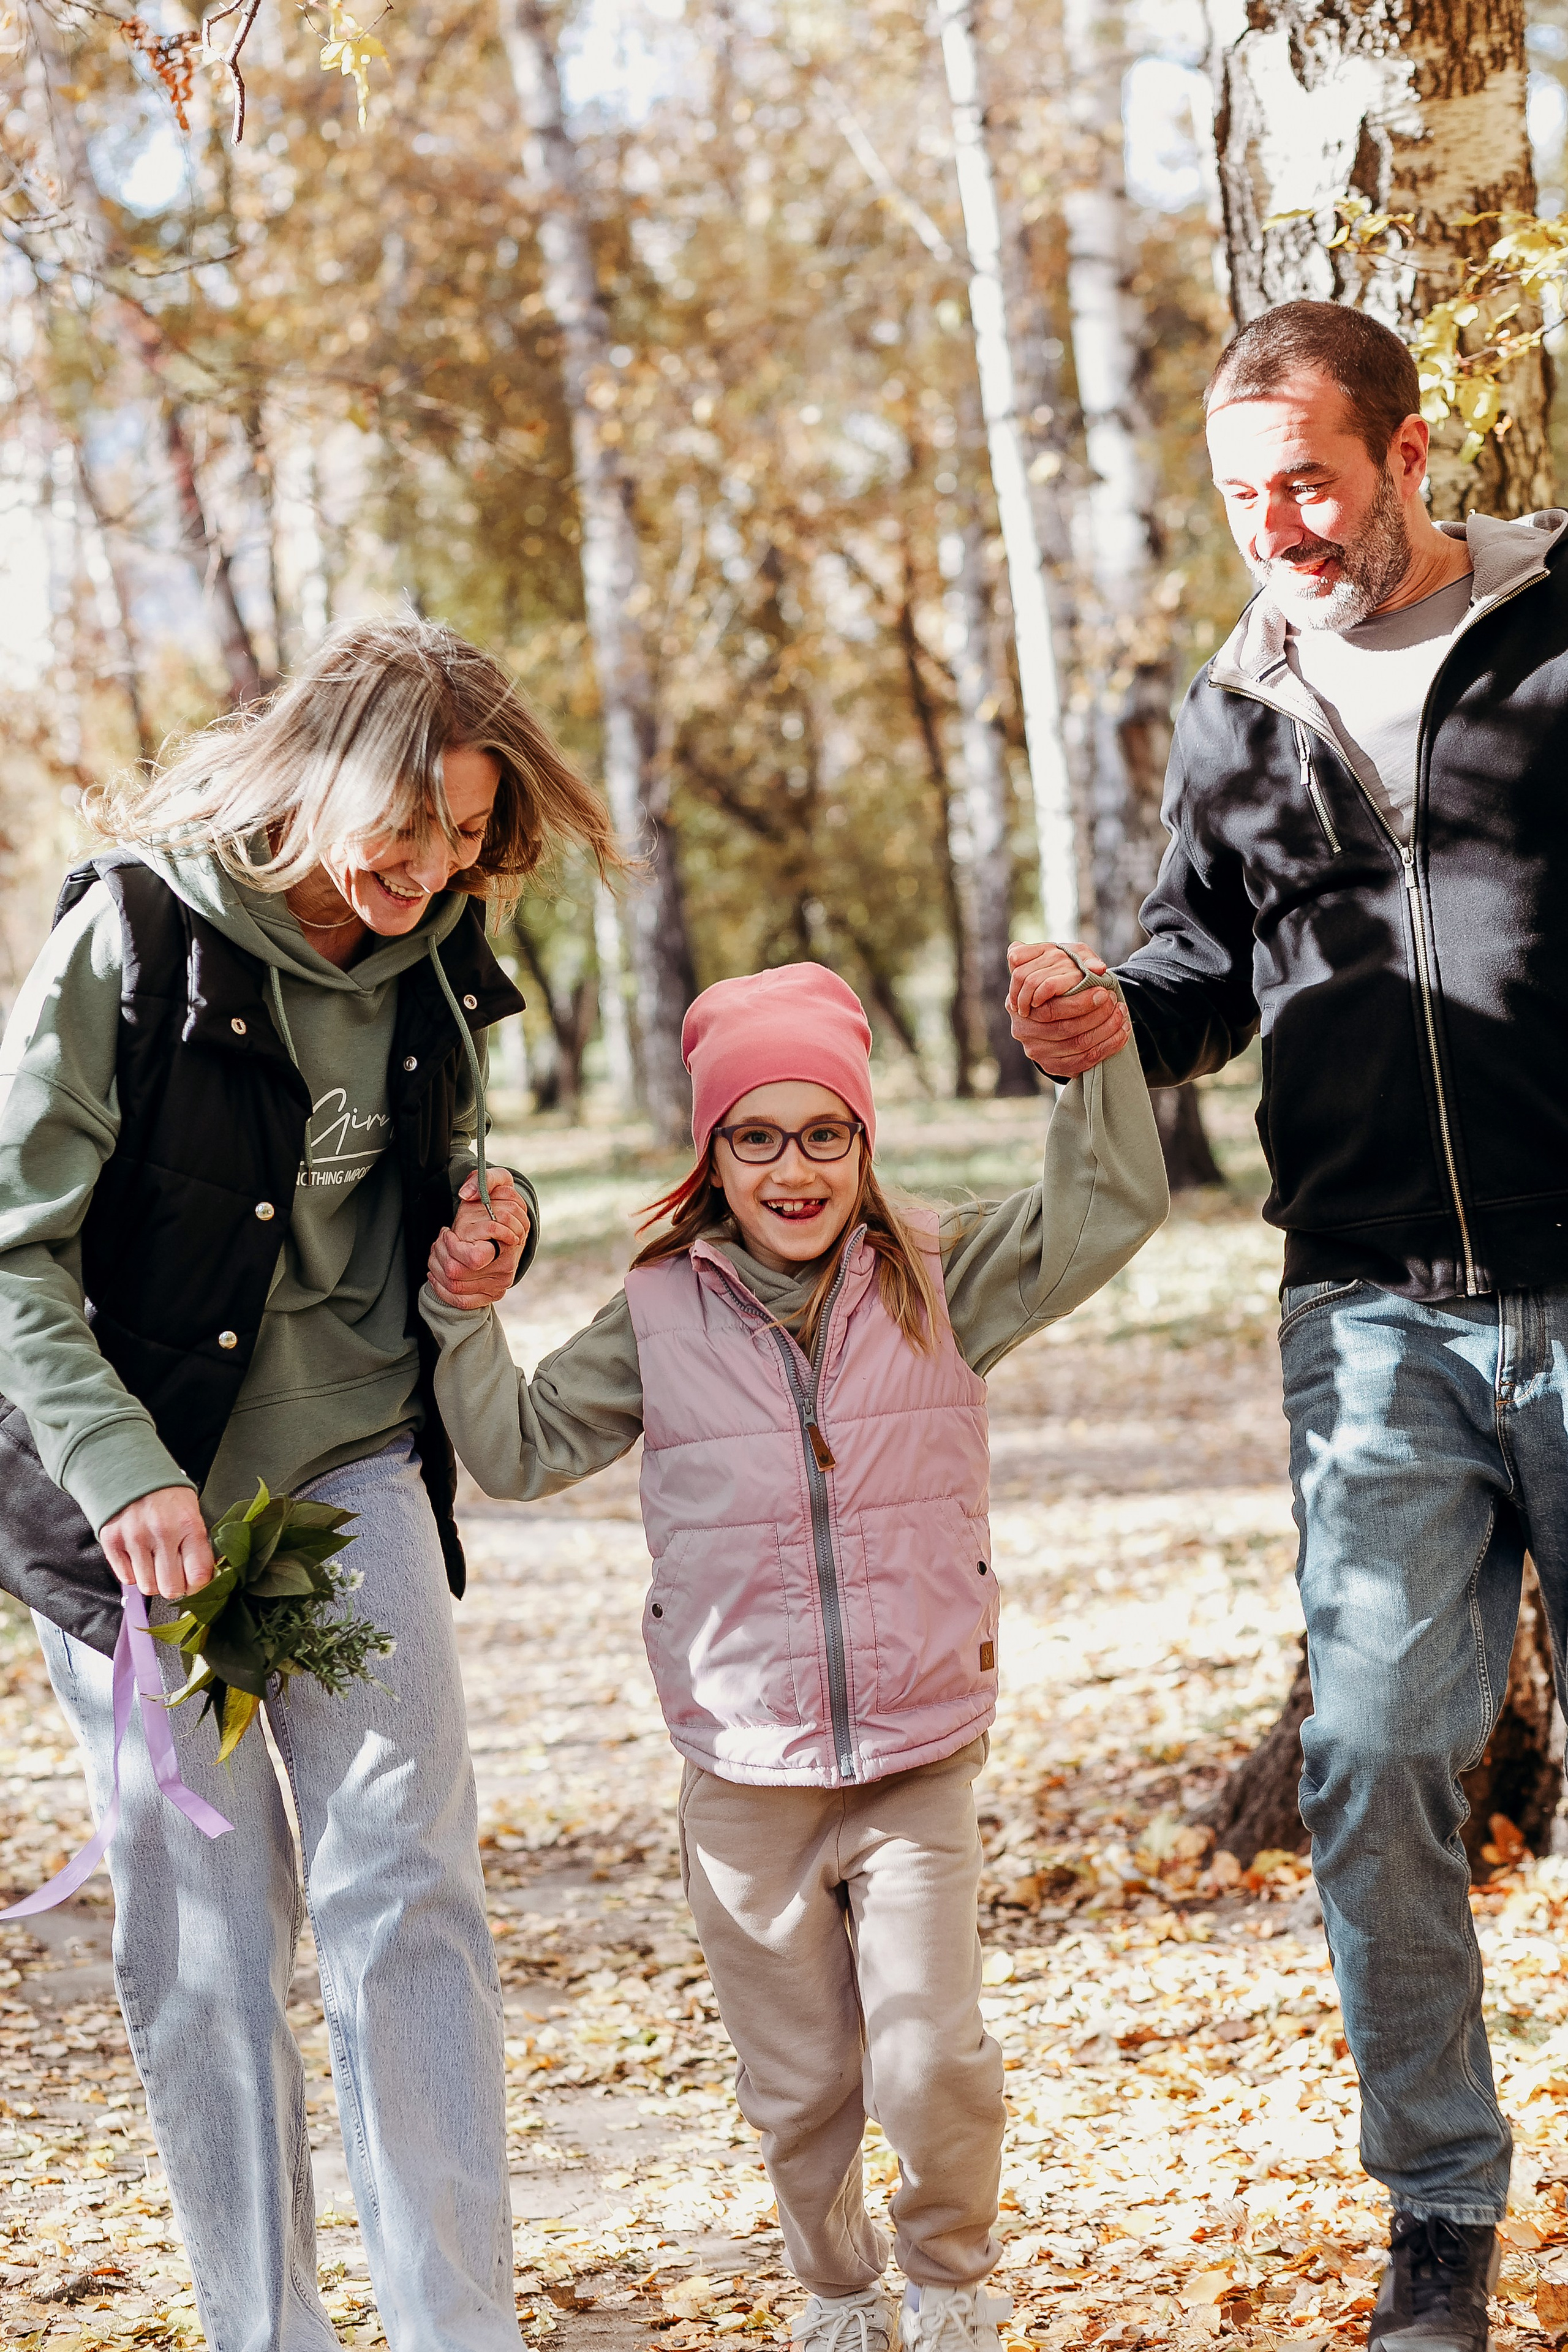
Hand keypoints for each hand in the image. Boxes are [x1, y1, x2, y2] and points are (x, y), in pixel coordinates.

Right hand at [100, 1486, 214, 1599]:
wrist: (130, 1469)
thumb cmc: (165, 1493)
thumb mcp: (191, 1511)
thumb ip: (197, 1543)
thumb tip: (202, 1577)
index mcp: (188, 1524)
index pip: (198, 1575)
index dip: (197, 1585)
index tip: (194, 1581)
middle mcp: (162, 1532)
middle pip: (171, 1588)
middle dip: (174, 1587)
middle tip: (174, 1575)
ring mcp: (135, 1538)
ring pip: (148, 1587)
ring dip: (153, 1581)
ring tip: (155, 1563)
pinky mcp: (113, 1541)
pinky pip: (126, 1578)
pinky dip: (133, 1573)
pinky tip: (139, 1556)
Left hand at [427, 1169, 530, 1309]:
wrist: (514, 1225)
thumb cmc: (502, 1202)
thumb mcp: (499, 1182)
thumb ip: (484, 1181)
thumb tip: (467, 1195)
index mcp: (510, 1242)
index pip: (473, 1258)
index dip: (451, 1246)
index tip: (446, 1231)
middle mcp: (506, 1268)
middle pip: (456, 1274)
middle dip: (439, 1256)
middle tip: (439, 1240)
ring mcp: (500, 1284)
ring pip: (454, 1288)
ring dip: (437, 1269)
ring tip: (437, 1252)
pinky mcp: (492, 1295)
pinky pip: (462, 1302)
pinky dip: (442, 1290)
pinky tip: (435, 1273)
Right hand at [1006, 939, 1131, 1077]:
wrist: (1052, 1011)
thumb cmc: (1057, 984)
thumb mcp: (1059, 965)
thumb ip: (1075, 960)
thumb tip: (1099, 968)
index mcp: (1019, 1004)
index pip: (1052, 1009)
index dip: (1081, 1002)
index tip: (1103, 992)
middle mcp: (1023, 1030)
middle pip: (1065, 1029)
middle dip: (1097, 1016)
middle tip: (1115, 1002)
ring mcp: (1036, 1051)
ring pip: (1078, 1046)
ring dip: (1107, 1030)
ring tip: (1122, 1014)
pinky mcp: (1052, 1066)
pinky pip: (1084, 1062)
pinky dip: (1108, 1047)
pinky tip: (1122, 1033)